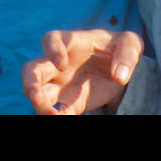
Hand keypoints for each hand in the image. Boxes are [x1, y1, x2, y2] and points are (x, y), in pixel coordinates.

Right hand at [22, 29, 142, 114]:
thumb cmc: (120, 47)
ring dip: (39, 105)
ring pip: (39, 93)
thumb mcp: (130, 43)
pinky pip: (59, 111)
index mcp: (71, 42)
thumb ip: (127, 55)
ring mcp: (61, 84)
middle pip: (32, 69)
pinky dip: (58, 117)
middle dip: (29, 82)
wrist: (120, 66)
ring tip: (50, 115)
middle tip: (36, 96)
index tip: (61, 63)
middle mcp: (59, 63)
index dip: (52, 50)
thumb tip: (119, 76)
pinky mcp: (70, 102)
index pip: (51, 40)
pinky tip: (62, 120)